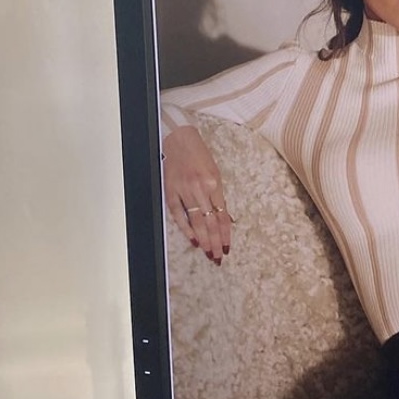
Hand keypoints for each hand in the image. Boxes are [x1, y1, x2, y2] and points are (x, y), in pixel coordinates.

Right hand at [162, 125, 232, 263]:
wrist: (179, 141)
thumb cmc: (199, 156)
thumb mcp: (215, 173)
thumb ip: (218, 197)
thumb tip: (225, 218)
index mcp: (214, 184)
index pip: (222, 215)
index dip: (225, 233)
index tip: (227, 247)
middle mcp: (200, 189)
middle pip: (210, 222)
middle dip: (215, 242)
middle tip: (218, 257)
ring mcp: (184, 191)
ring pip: (196, 221)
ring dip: (203, 239)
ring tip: (208, 253)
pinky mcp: (171, 192)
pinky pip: (178, 214)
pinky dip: (185, 228)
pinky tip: (192, 240)